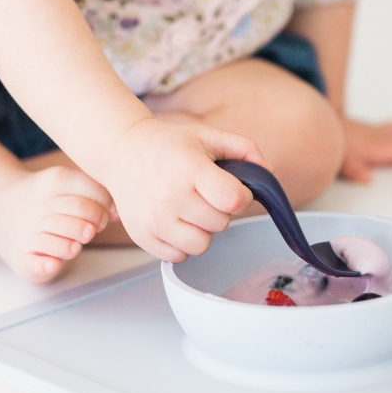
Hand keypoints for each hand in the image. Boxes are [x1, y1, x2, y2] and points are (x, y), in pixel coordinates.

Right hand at [105, 117, 270, 261]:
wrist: (122, 152)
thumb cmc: (170, 146)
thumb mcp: (209, 136)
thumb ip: (245, 149)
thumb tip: (269, 175)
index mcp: (190, 170)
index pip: (234, 200)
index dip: (240, 197)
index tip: (231, 188)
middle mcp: (170, 198)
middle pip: (220, 224)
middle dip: (220, 211)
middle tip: (204, 194)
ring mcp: (154, 221)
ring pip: (201, 246)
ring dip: (203, 231)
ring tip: (190, 209)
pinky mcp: (143, 237)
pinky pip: (179, 256)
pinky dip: (182, 243)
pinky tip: (175, 220)